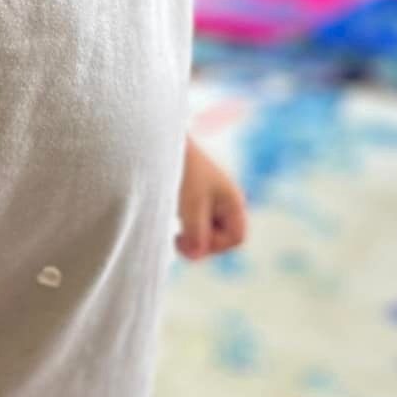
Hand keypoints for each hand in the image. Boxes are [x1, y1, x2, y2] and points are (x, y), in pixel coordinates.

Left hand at [176, 139, 247, 259]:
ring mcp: (209, 200)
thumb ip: (196, 233)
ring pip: (205, 232)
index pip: (236, 238)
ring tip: (173, 225)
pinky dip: (181, 226)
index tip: (191, 237)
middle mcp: (224, 201)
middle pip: (222, 238)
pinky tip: (169, 216)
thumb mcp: (190, 205)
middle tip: (176, 237)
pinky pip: (193, 224)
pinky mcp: (192, 198)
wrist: (160, 141)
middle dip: (200, 241)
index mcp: (232, 200)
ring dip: (189, 234)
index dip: (216, 246)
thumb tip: (195, 256)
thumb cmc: (181, 169)